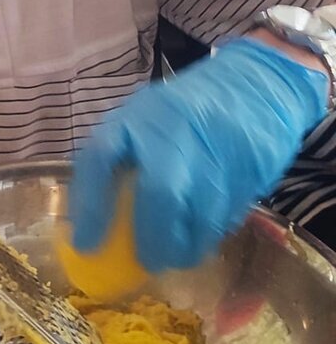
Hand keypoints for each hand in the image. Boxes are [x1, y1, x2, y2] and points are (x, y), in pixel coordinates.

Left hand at [70, 38, 327, 272]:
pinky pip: (228, 213)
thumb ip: (122, 158)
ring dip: (187, 246)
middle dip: (153, 238)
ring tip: (179, 256)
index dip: (90, 206)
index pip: (100, 159)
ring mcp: (216, 147)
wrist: (256, 81)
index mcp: (136, 117)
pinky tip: (206, 235)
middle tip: (149, 262)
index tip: (86, 244)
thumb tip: (93, 221)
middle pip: (160, 194)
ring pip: (200, 213)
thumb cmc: (185, 109)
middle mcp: (173, 131)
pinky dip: (213, 232)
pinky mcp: (250, 166)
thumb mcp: (145, 118)